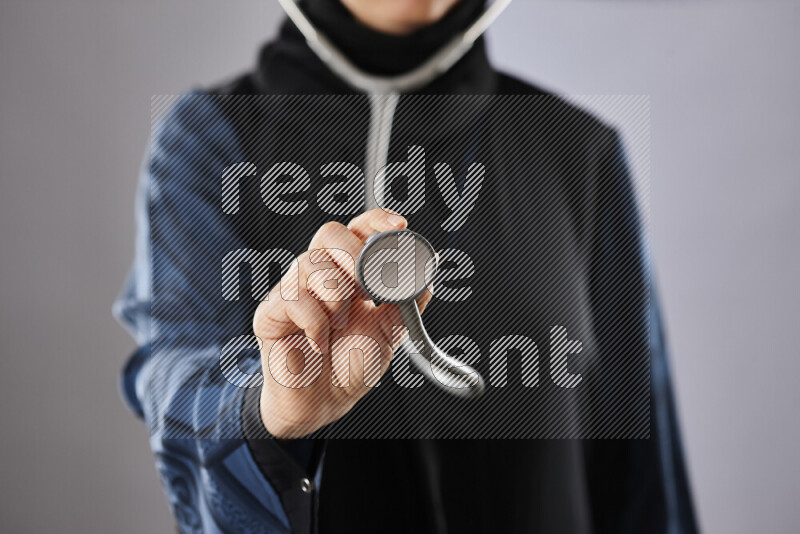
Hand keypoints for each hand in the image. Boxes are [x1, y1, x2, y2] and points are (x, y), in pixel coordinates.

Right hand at [253, 209, 432, 437]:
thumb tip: (428, 267)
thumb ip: (408, 300)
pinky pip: (292, 300)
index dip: (376, 221)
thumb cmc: (351, 363)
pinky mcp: (271, 315)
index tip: (399, 227)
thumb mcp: (390, 331)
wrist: (325, 404)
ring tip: (342, 324)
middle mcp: (319, 274)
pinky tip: (322, 341)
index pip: (358, 230)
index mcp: (348, 272)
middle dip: (353, 254)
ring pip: (310, 264)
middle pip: (328, 234)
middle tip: (366, 288)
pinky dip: (315, 322)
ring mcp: (292, 291)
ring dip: (336, 296)